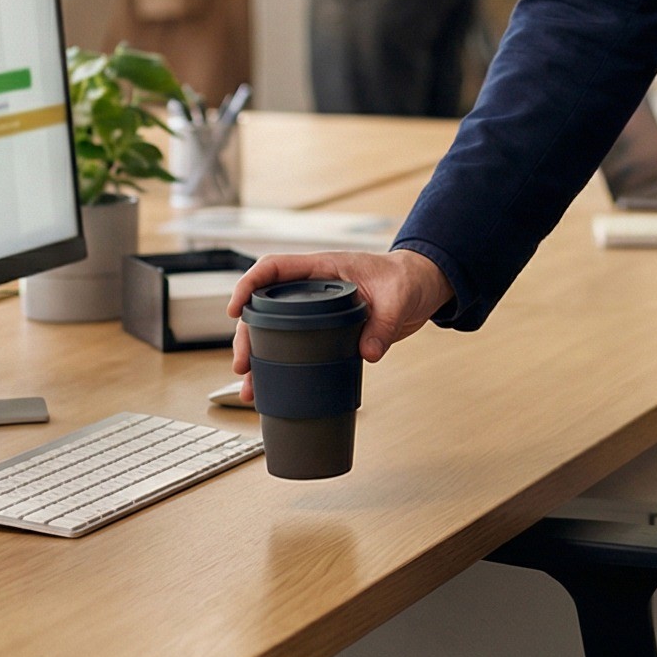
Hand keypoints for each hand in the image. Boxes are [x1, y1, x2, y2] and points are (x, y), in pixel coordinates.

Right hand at [225, 248, 451, 405]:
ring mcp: (316, 311)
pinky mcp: (326, 331)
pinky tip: (272, 388)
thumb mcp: (398, 298)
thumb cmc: (407, 279)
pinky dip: (281, 367)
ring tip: (250, 387)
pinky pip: (294, 346)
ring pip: (274, 330)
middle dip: (247, 335)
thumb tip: (368, 353)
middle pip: (265, 307)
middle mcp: (313, 288)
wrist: (422, 288)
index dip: (249, 284)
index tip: (234, 308)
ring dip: (259, 357)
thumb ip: (383, 324)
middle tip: (243, 365)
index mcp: (324, 268)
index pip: (275, 268)